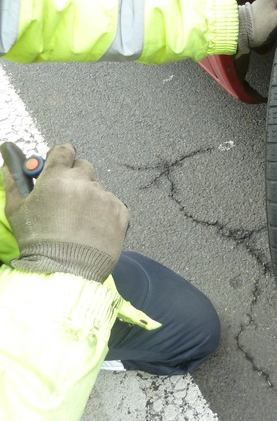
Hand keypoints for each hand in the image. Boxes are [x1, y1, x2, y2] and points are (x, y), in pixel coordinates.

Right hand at [3, 144, 127, 282]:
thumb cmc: (37, 240)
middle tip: (66, 198)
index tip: (58, 166)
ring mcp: (105, 197)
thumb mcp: (16, 208)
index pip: (64, 150)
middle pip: (83, 167)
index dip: (60, 157)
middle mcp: (84, 182)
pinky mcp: (121, 212)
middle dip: (75, 177)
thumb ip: (14, 180)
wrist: (65, 269)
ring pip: (98, 188)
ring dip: (90, 197)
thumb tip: (9, 161)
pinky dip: (105, 212)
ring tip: (78, 220)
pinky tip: (92, 228)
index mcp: (58, 177)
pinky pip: (113, 204)